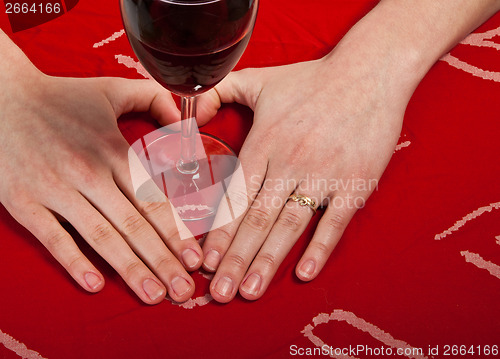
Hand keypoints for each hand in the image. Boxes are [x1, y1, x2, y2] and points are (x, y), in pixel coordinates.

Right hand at [0, 66, 202, 303]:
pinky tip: (94, 285)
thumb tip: (183, 121)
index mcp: (112, 150)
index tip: (194, 259)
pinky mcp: (25, 202)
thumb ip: (153, 99)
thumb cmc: (61, 96)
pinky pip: (53, 237)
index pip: (152, 200)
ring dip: (130, 269)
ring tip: (153, 294)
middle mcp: (89, 173)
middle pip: (133, 225)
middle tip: (182, 290)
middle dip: (162, 261)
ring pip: (101, 237)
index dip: (176, 232)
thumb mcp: (112, 88)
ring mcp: (56, 190)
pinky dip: (73, 262)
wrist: (0, 96)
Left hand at [195, 44, 413, 301]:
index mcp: (264, 142)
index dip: (219, 231)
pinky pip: (334, 220)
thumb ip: (219, 92)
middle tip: (219, 293)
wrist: (369, 72)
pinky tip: (304, 273)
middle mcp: (289, 162)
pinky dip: (320, 247)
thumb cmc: (312, 79)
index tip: (204, 261)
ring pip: (289, 224)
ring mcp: (323, 174)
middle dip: (235, 258)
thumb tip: (188, 112)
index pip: (235, 196)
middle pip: (257, 218)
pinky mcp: (354, 181)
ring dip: (268, 260)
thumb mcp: (258, 78)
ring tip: (250, 291)